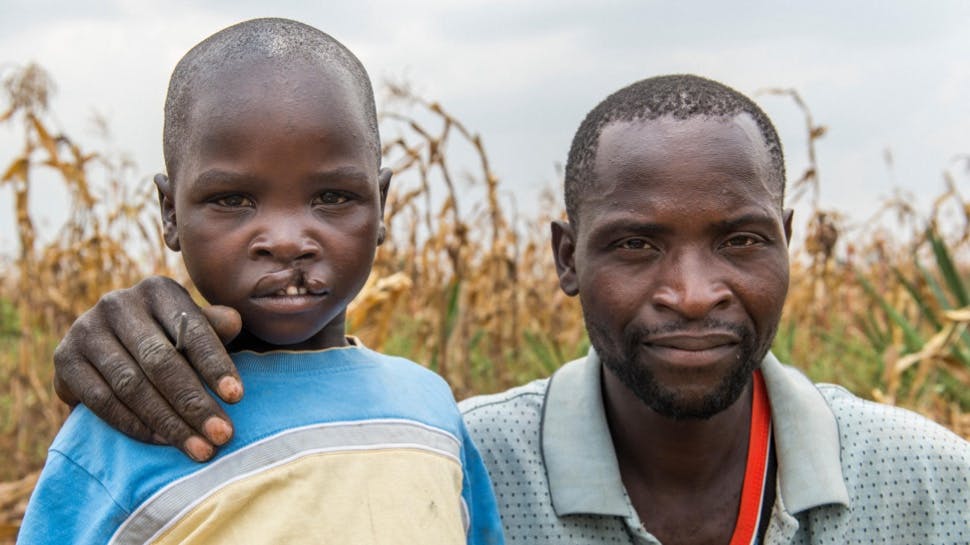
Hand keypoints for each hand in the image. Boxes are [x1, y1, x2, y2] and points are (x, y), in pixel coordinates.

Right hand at [53, 276, 243, 461]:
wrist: (108, 347)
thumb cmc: (166, 337)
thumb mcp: (191, 327)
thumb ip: (213, 327)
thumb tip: (235, 322)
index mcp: (158, 290)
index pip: (192, 331)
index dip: (216, 365)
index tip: (237, 398)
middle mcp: (118, 303)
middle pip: (161, 362)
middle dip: (194, 403)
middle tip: (222, 435)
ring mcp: (86, 329)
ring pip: (132, 385)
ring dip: (169, 423)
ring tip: (199, 448)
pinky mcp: (64, 358)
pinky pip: (103, 401)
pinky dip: (135, 426)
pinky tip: (163, 442)